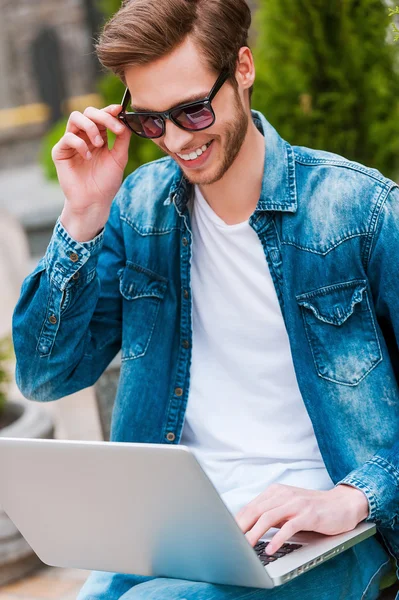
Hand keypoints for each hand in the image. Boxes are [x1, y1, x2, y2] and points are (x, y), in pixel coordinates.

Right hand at [52, 104, 131, 235]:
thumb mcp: (119, 158)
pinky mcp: (60, 152)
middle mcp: (84, 137)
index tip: (119, 110)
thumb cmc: (106, 183)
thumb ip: (122, 139)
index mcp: (98, 137)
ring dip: (91, 127)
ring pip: (75, 118)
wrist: (94, 202)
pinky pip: (68, 137)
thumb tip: (125, 120)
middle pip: (88, 112)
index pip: (101, 116)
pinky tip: (88, 157)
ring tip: (99, 144)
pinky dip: (80, 144)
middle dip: (102, 116)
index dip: (109, 110)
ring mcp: (71, 143)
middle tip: (114, 128)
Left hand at [234, 483, 368, 554]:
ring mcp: (296, 503)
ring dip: (255, 533)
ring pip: (268, 517)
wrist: (342, 504)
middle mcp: (283, 494)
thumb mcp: (288, 507)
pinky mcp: (308, 514)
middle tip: (230, 542)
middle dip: (241, 527)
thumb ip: (271, 513)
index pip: (251, 507)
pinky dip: (278, 539)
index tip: (227, 534)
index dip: (237, 521)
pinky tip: (271, 548)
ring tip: (246, 547)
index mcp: (276, 492)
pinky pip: (289, 527)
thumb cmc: (313, 508)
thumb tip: (249, 527)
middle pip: (256, 511)